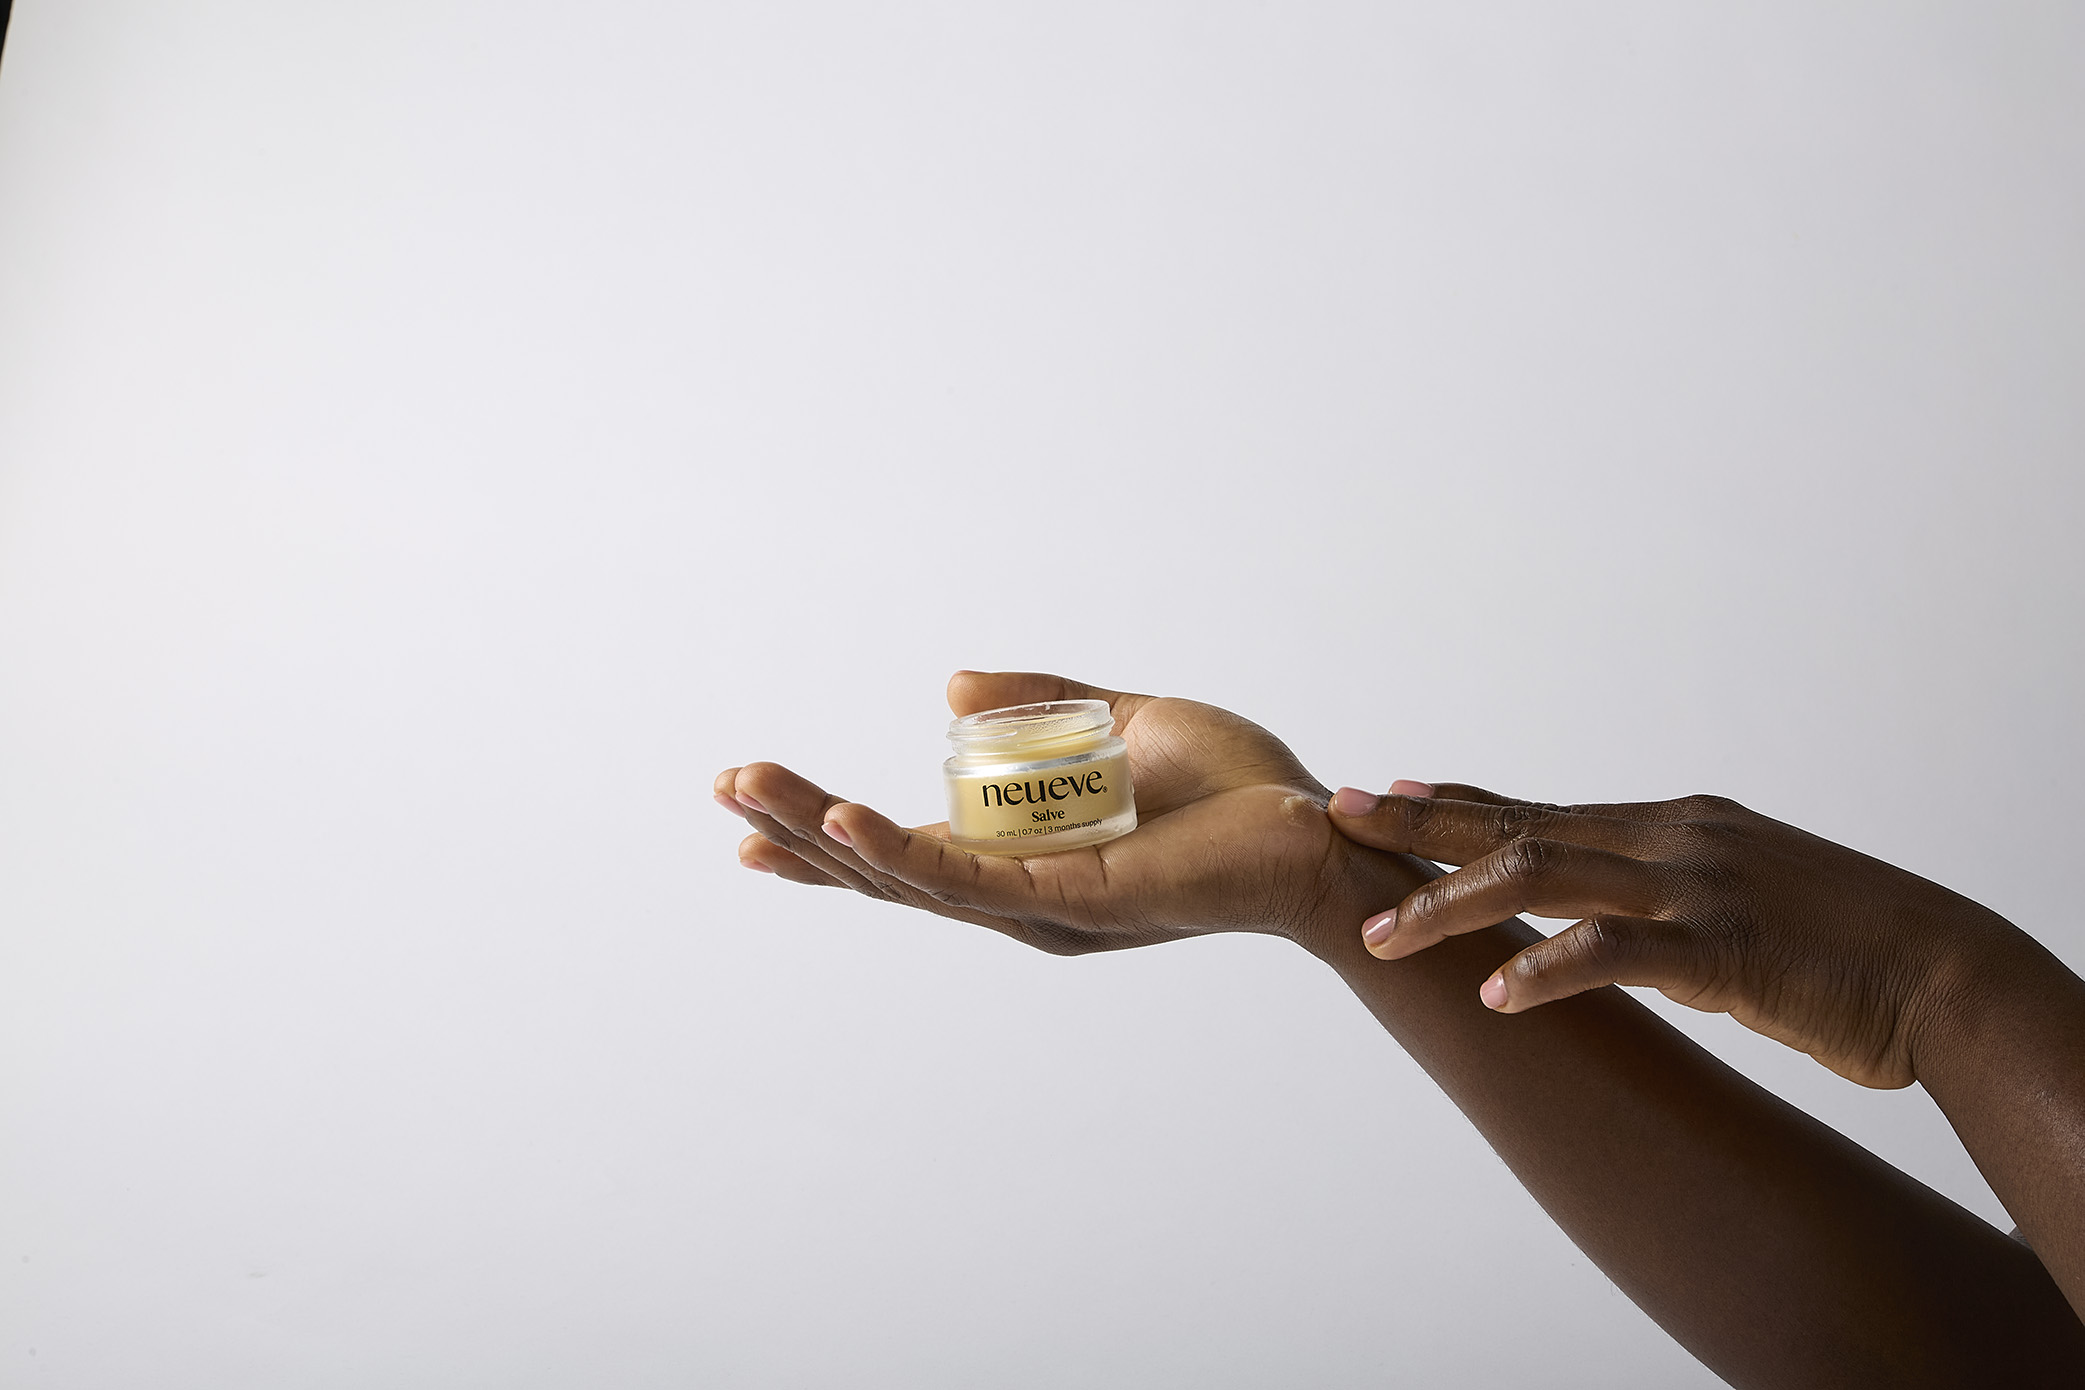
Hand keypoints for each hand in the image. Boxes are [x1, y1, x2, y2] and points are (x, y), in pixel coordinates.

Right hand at [715, 671, 1421, 954]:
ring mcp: (1040, 909)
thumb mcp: (1122, 720)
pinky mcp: (1071, 903)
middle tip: (722, 784)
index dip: (828, 837)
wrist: (1321, 834)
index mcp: (1026, 865)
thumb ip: (1040, 702)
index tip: (752, 810)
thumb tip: (947, 687)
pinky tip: (840, 823)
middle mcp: (1021, 901)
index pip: (908, 856)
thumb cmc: (1236, 789)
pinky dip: (898, 851)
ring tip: (750, 790)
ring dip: (823, 835)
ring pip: (908, 878)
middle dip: (797, 831)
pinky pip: (967, 879)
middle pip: (886, 873)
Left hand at [1325, 782, 2024, 1088]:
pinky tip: (1494, 991)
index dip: (1458, 801)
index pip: (1540, 808)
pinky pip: (1615, 951)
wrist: (1946, 975)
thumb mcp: (1740, 902)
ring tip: (1383, 934)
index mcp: (1672, 825)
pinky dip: (1547, 968)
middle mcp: (1671, 838)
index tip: (1385, 794)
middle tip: (1337, 822)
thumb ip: (1667, 901)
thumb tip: (1609, 922)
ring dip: (1453, 904)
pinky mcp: (1725, 947)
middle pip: (1520, 825)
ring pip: (1543, 875)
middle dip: (1420, 827)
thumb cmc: (1846, 947)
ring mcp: (1695, 887)